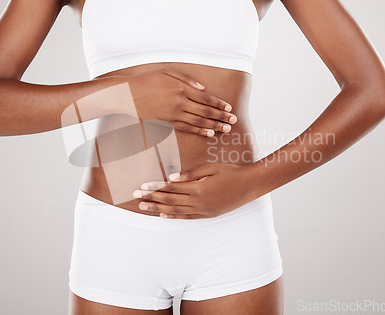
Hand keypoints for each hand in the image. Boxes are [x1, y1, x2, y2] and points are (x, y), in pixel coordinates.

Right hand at [126, 67, 236, 136]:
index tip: (229, 108)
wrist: (127, 94)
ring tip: (225, 129)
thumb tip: (203, 89)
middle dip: (221, 116)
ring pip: (198, 121)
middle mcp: (179, 102)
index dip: (219, 104)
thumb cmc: (146, 80)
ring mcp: (173, 113)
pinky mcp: (167, 121)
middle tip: (234, 121)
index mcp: (181, 88)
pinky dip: (199, 131)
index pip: (205, 98)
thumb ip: (186, 79)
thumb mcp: (166, 72)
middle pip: (205, 111)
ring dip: (213, 125)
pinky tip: (208, 133)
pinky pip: (186, 128)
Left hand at [132, 162, 257, 218]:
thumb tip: (171, 178)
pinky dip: (173, 217)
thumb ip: (191, 174)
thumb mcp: (211, 168)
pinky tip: (163, 215)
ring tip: (144, 207)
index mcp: (199, 189)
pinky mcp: (208, 215)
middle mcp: (199, 202)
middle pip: (169, 201)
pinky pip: (187, 217)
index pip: (171, 189)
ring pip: (175, 211)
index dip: (155, 187)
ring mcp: (203, 210)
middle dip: (151, 198)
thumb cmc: (231, 172)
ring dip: (158, 209)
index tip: (142, 186)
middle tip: (135, 197)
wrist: (249, 186)